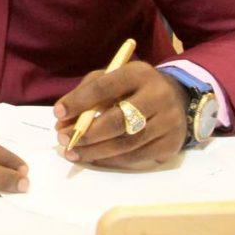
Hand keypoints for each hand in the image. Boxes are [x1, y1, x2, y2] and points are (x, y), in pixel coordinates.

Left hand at [53, 61, 188, 169]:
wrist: (177, 99)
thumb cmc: (133, 87)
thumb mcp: (112, 78)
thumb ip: (86, 93)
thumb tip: (62, 119)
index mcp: (139, 74)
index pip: (104, 87)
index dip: (79, 101)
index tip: (58, 113)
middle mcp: (158, 97)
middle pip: (118, 121)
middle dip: (86, 133)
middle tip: (63, 139)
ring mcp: (168, 123)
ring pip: (126, 144)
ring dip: (95, 151)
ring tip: (72, 153)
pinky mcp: (171, 144)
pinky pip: (136, 157)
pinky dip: (111, 160)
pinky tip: (94, 158)